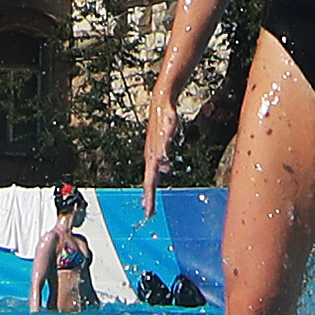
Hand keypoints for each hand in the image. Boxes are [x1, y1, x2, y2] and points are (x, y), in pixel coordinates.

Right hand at [141, 89, 178, 216]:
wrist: (161, 102)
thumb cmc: (165, 115)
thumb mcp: (167, 131)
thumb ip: (164, 148)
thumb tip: (163, 165)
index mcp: (152, 155)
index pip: (149, 181)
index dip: (149, 197)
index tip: (148, 211)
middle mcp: (151, 156)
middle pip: (148, 181)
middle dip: (148, 198)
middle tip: (148, 213)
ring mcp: (153, 152)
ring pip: (150, 175)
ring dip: (150, 189)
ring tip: (149, 201)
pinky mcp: (157, 148)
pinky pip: (155, 166)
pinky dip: (156, 176)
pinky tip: (163, 172)